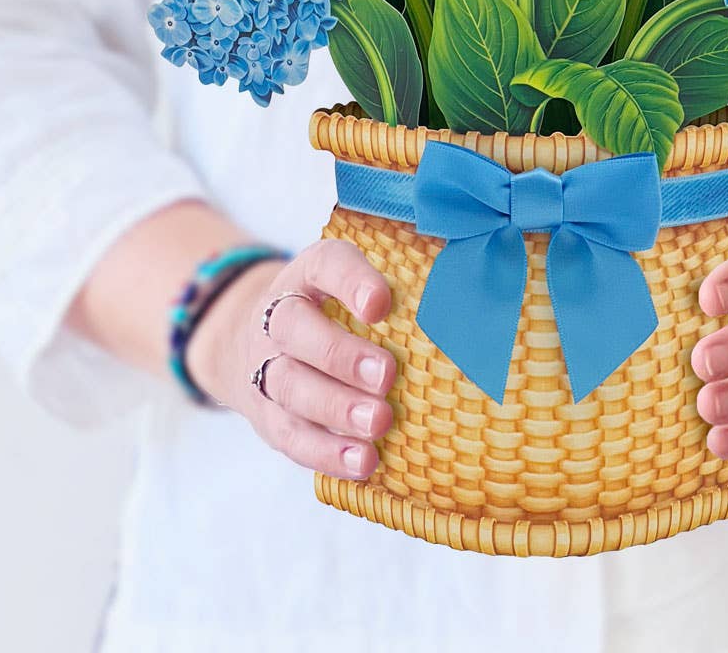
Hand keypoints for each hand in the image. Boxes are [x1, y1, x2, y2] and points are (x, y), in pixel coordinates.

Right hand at [186, 239, 395, 481]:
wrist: (261, 342)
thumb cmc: (333, 311)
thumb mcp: (353, 284)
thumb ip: (398, 286)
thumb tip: (466, 301)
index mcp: (307, 274)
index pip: (325, 265)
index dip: (350, 282)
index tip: (381, 304)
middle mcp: (277, 316)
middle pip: (295, 329)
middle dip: (341, 355)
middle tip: (386, 375)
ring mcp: (265, 368)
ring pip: (291, 386)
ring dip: (336, 408)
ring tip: (379, 424)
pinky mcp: (268, 417)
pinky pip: (291, 436)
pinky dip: (327, 452)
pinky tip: (363, 461)